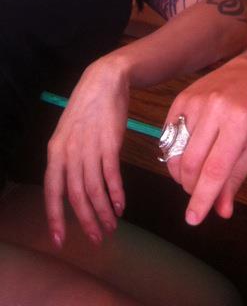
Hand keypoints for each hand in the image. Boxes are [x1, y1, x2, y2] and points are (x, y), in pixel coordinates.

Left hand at [44, 55, 129, 247]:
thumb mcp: (69, 133)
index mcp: (55, 151)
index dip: (55, 217)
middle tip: (96, 238)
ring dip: (104, 211)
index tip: (60, 239)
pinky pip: (111, 175)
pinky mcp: (110, 143)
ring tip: (111, 225)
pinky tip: (121, 205)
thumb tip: (72, 187)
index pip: (52, 191)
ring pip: (94, 189)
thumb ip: (68, 160)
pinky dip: (116, 194)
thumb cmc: (88, 108)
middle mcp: (69, 152)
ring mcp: (90, 148)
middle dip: (86, 220)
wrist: (105, 81)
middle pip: (76, 195)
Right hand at [163, 57, 246, 224]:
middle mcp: (215, 109)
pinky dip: (174, 154)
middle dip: (192, 187)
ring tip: (196, 173)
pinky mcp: (180, 98)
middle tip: (201, 190)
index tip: (193, 219)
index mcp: (239, 122)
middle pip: (191, 163)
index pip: (215, 169)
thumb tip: (220, 211)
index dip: (202, 198)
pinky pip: (167, 137)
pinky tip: (187, 154)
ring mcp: (194, 101)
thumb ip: (235, 179)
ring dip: (181, 173)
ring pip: (175, 153)